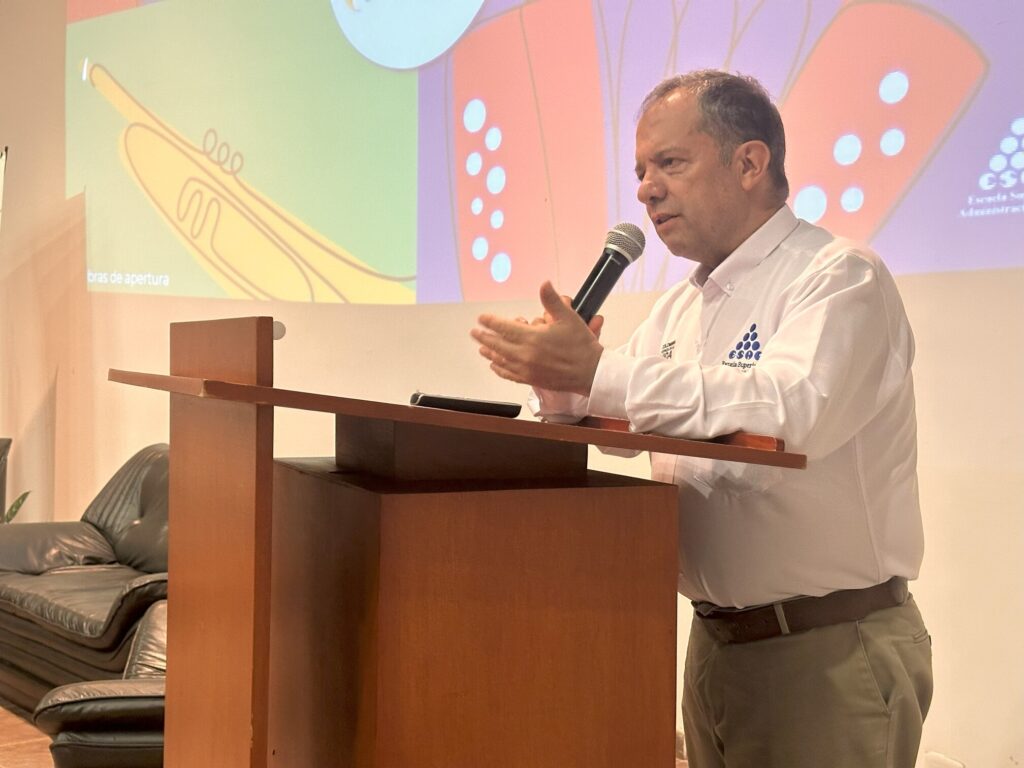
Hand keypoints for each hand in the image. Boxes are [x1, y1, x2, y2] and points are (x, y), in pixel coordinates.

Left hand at [470, 281, 603, 394]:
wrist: (591, 373)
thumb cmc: (581, 345)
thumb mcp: (568, 318)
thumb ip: (552, 301)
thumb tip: (544, 283)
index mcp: (532, 337)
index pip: (504, 328)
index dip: (491, 322)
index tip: (482, 318)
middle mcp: (525, 354)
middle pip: (498, 344)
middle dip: (484, 337)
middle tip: (474, 332)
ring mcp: (527, 369)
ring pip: (501, 360)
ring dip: (490, 353)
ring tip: (481, 348)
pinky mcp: (531, 380)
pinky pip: (510, 375)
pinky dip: (500, 370)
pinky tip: (495, 366)